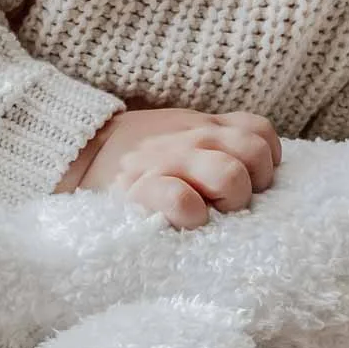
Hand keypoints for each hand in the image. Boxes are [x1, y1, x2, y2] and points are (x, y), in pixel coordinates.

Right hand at [58, 108, 281, 229]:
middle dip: (253, 184)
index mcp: (205, 126)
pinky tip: (187, 221)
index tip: (249, 179)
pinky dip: (192, 214)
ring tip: (211, 211)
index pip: (261, 133)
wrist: (82, 153)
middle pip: (254, 155)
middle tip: (228, 201)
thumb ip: (217, 138)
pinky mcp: (143, 189)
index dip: (266, 160)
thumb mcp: (181, 131)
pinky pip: (184, 202)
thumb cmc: (141, 152)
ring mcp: (170, 162)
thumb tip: (257, 166)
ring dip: (229, 201)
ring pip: (231, 176)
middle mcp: (193, 139)